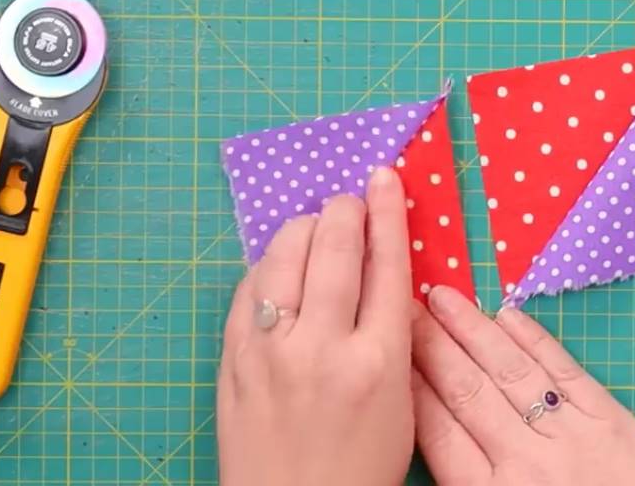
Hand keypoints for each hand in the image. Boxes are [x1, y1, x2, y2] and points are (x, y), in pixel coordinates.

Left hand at [218, 168, 413, 485]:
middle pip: (335, 246)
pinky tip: (282, 266)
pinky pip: (248, 288)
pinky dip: (269, 266)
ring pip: (285, 256)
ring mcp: (271, 352)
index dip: (387, 211)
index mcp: (379, 362)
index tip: (384, 178)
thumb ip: (395, 337)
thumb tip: (384, 270)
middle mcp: (323, 348)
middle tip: (351, 201)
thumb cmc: (359, 468)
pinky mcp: (232, 360)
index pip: (386, 263)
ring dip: (305, 229)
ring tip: (317, 227)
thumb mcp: (401, 404)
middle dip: (346, 210)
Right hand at [412, 286, 634, 485]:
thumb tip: (430, 431)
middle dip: (432, 344)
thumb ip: (464, 484)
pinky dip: (535, 339)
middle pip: (467, 390)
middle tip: (408, 307)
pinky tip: (509, 316)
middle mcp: (524, 461)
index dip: (411, 382)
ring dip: (474, 329)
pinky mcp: (610, 421)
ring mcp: (569, 435)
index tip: (392, 346)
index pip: (436, 428)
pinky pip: (564, 371)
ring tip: (446, 299)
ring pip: (510, 371)